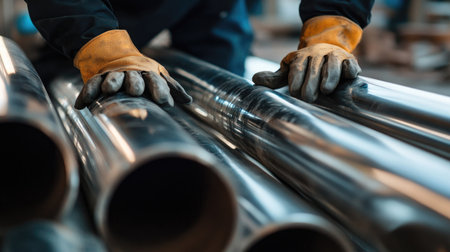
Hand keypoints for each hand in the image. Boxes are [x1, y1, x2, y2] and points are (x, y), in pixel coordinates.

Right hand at [74, 68, 191, 108]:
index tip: (164, 102)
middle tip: (136, 91)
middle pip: (134, 78)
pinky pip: (91, 84)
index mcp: (148, 73)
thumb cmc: (142, 72)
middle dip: (135, 84)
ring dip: (111, 83)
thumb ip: (172, 89)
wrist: (115, 53)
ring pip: (113, 77)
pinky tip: (81, 105)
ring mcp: (114, 74)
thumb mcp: (159, 77)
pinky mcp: (98, 76)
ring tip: (108, 90)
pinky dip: (86, 93)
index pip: (156, 80)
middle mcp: (131, 73)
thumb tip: (189, 101)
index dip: (160, 90)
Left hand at [252, 43, 360, 101]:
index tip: (293, 92)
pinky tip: (349, 75)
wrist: (327, 47)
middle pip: (314, 68)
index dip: (296, 79)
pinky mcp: (348, 60)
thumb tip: (255, 79)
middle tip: (307, 98)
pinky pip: (350, 63)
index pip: (297, 67)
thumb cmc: (305, 65)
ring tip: (326, 90)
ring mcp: (333, 56)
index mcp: (301, 57)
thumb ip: (275, 78)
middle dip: (311, 82)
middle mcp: (317, 55)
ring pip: (332, 64)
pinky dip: (350, 69)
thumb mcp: (289, 70)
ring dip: (330, 76)